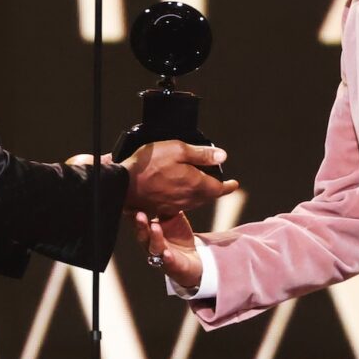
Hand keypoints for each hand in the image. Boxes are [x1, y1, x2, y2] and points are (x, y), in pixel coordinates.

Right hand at [120, 140, 238, 216]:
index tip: (234, 185)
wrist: (123, 184)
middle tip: (218, 181)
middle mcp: (188, 199)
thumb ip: (201, 154)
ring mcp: (175, 205)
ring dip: (201, 193)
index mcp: (196, 185)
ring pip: (195, 201)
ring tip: (200, 184)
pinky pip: (181, 204)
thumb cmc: (148, 165)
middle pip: (208, 196)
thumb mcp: (177, 149)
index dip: (228, 186)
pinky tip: (180, 189)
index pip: (219, 188)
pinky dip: (186, 197)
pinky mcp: (163, 208)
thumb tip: (222, 156)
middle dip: (215, 189)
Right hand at [132, 210, 200, 288]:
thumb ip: (165, 207)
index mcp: (148, 231)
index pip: (139, 221)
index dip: (134, 214)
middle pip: (142, 234)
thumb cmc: (177, 236)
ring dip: (154, 238)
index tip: (131, 204)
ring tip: (155, 227)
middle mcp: (150, 243)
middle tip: (139, 214)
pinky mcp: (171, 265)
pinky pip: (168, 262)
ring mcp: (159, 255)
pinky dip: (167, 258)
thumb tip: (162, 187)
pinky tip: (167, 254)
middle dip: (140, 225)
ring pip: (154, 247)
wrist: (191, 258)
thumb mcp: (172, 218)